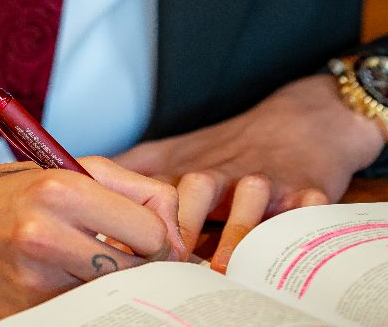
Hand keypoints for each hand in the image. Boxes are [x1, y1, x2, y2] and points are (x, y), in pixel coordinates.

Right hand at [0, 160, 185, 321]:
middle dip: (145, 264)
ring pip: (110, 291)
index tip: (161, 238)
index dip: (162, 236)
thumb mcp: (57, 169)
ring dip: (115, 282)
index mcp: (60, 188)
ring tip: (101, 264)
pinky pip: (78, 308)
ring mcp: (35, 279)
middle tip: (142, 258)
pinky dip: (84, 297)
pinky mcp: (25, 309)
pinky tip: (71, 280)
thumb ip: (121, 185)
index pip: (147, 227)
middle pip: (134, 265)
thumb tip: (173, 219)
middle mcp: (48, 234)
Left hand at [117, 74, 386, 271]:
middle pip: (199, 188)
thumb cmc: (235, 145)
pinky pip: (305, 210)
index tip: (122, 249)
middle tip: (172, 263)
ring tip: (224, 271)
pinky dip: (299, 228)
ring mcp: (267, 180)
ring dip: (236, 232)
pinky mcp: (307, 190)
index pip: (160, 191)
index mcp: (194, 168)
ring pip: (249, 196)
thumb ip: (135, 169)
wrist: (307, 117)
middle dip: (184, 224)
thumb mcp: (181, 150)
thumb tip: (79, 180)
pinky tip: (286, 254)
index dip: (141, 218)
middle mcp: (226, 172)